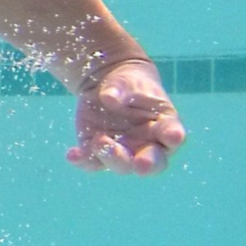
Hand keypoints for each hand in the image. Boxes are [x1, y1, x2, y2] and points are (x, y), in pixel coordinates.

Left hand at [68, 59, 185, 174]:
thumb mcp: (126, 81)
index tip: (173, 136)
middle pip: (152, 161)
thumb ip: (121, 89)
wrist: (108, 87)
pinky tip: (72, 155)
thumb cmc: (129, 84)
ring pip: (121, 165)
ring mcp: (124, 152)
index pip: (172, 133)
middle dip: (147, 164)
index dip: (173, 136)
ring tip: (99, 141)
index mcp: (164, 126)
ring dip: (111, 157)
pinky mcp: (99, 153)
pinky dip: (82, 160)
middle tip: (141, 164)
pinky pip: (91, 162)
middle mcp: (147, 145)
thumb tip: (109, 98)